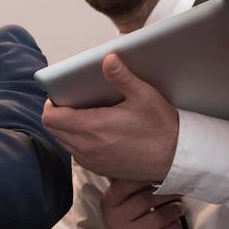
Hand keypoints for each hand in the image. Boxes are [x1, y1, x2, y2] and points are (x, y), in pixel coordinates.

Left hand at [41, 54, 179, 182]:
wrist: (176, 158)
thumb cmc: (162, 126)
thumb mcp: (144, 96)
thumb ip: (122, 77)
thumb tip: (108, 59)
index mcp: (93, 127)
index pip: (51, 118)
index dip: (51, 104)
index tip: (61, 95)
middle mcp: (88, 148)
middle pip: (53, 131)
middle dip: (57, 115)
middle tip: (72, 102)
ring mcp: (93, 161)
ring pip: (63, 143)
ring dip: (66, 130)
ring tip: (83, 116)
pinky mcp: (100, 169)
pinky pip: (76, 155)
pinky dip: (77, 142)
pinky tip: (94, 133)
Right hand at [100, 180, 183, 228]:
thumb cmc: (128, 220)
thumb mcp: (121, 202)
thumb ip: (133, 185)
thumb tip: (159, 166)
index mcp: (109, 202)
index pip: (127, 183)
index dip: (147, 177)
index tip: (163, 173)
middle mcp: (115, 219)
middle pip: (147, 200)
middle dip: (167, 194)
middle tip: (179, 190)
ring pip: (159, 218)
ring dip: (174, 210)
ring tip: (179, 207)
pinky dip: (175, 226)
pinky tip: (174, 223)